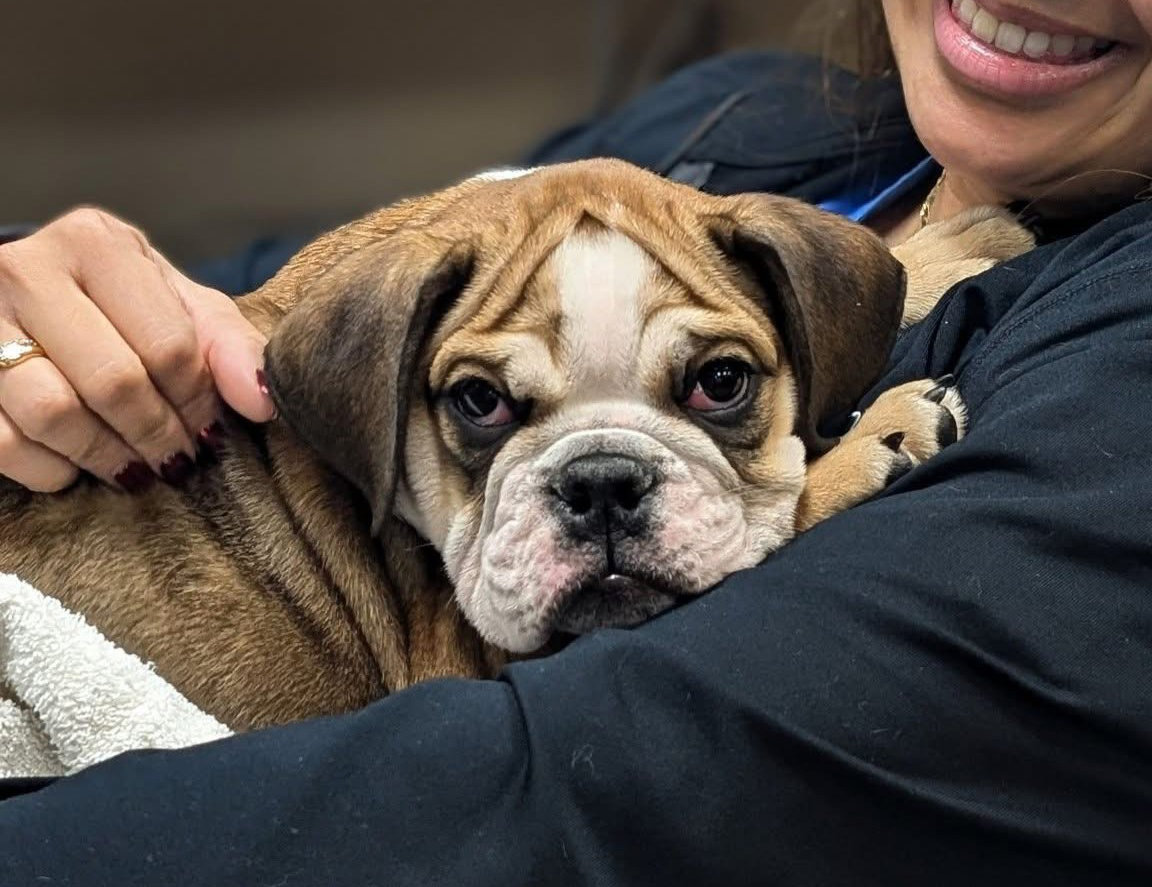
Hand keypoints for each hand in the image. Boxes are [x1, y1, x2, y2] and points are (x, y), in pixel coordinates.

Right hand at [0, 207, 276, 492]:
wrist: (30, 297)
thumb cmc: (120, 304)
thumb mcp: (180, 306)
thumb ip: (229, 346)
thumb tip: (265, 403)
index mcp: (95, 244)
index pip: (167, 343)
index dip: (197, 401)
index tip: (210, 430)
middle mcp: (27, 270)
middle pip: (113, 381)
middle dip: (158, 434)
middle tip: (178, 459)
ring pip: (53, 413)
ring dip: (107, 456)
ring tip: (136, 467)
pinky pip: (3, 443)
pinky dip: (48, 469)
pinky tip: (74, 467)